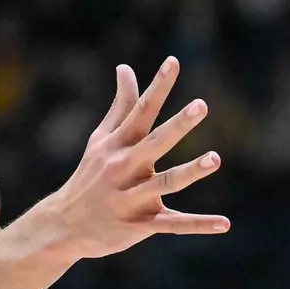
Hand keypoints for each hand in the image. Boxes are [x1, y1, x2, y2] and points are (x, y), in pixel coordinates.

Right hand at [28, 58, 228, 259]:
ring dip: (190, 172)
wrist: (64, 226)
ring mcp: (132, 198)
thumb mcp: (101, 140)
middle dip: (177, 125)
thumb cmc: (90, 176)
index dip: (157, 87)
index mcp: (118, 145)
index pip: (140, 110)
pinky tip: (225, 223)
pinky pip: (173, 225)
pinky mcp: (140, 225)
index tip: (174, 62)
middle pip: (154, 143)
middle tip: (200, 105)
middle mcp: (124, 168)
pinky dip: (199, 225)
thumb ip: (120, 106)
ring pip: (165, 183)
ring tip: (215, 158)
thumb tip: (125, 67)